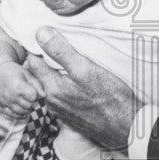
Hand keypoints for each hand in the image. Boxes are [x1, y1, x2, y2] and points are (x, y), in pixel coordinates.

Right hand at [0, 61, 43, 118]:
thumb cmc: (14, 71)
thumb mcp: (27, 74)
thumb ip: (37, 85)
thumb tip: (44, 96)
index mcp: (18, 86)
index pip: (33, 97)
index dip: (36, 95)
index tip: (34, 91)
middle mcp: (11, 95)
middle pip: (28, 106)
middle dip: (32, 102)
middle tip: (31, 97)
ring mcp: (5, 101)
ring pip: (20, 112)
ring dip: (26, 109)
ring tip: (27, 102)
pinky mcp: (1, 105)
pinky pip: (11, 115)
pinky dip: (18, 115)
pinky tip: (22, 111)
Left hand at [25, 26, 136, 149]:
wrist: (126, 127)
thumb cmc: (109, 97)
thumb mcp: (86, 68)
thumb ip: (61, 51)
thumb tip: (40, 32)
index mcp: (51, 88)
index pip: (32, 61)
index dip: (39, 46)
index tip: (51, 35)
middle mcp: (51, 101)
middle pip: (40, 73)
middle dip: (46, 58)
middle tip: (60, 44)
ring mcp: (60, 110)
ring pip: (51, 84)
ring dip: (56, 71)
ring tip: (70, 58)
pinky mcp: (70, 115)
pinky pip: (61, 94)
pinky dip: (65, 83)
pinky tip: (78, 78)